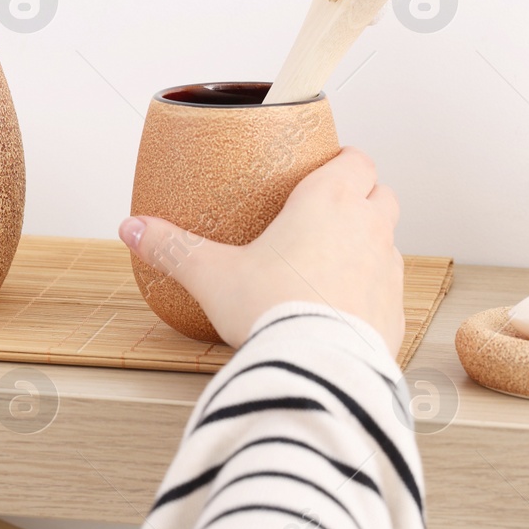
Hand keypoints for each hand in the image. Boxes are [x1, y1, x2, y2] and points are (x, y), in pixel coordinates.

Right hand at [120, 147, 403, 352]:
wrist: (314, 369)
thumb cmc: (270, 311)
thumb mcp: (211, 274)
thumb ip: (172, 247)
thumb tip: (133, 228)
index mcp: (329, 201)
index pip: (356, 159)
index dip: (342, 162)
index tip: (323, 169)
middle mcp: (368, 229)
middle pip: (380, 193)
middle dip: (360, 198)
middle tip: (326, 214)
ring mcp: (388, 271)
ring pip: (389, 241)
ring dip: (368, 245)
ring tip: (331, 263)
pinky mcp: (395, 314)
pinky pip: (390, 292)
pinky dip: (372, 293)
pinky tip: (342, 310)